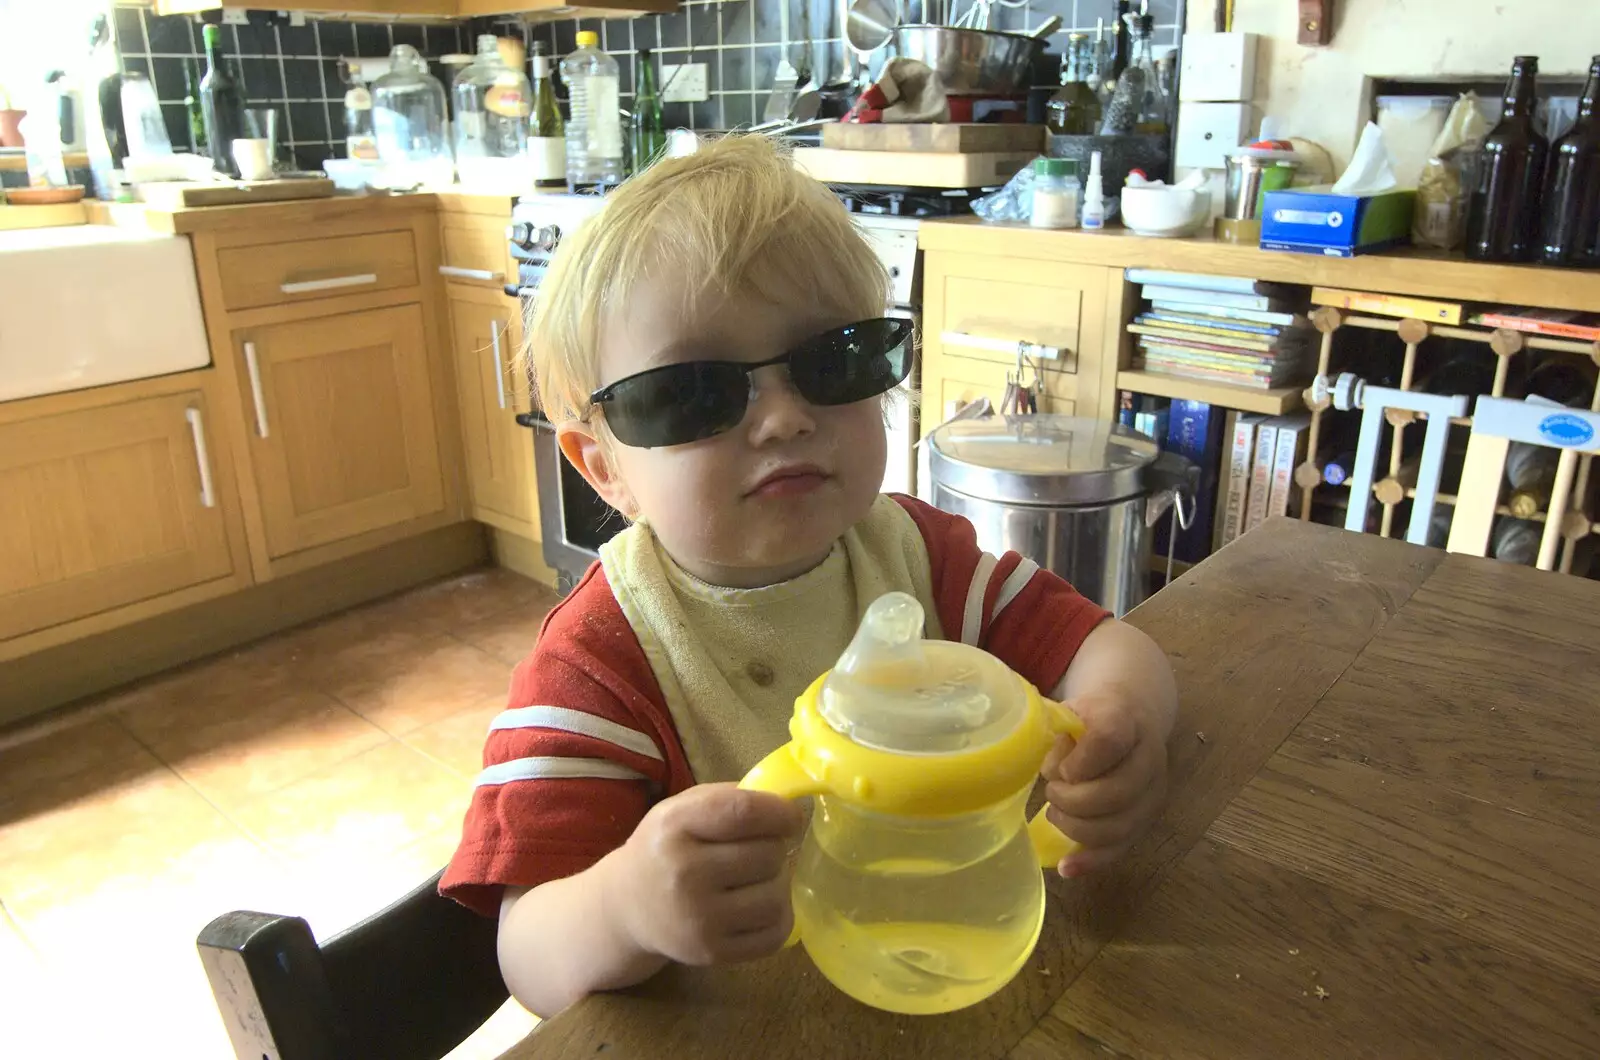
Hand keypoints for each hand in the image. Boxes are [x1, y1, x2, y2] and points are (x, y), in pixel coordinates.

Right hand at [608, 783, 803, 965]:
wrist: (625, 908)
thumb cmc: (665, 849)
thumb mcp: (682, 809)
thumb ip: (730, 797)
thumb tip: (786, 801)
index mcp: (675, 825)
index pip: (743, 812)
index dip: (779, 812)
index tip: (791, 816)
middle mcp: (684, 872)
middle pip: (767, 854)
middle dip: (774, 848)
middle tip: (760, 850)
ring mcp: (698, 918)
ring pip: (776, 895)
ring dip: (778, 883)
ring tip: (758, 879)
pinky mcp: (711, 952)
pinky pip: (775, 934)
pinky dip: (778, 917)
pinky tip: (759, 906)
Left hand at [1040, 689, 1167, 877]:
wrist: (1132, 718)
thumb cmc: (1091, 718)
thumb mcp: (1070, 711)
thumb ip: (1052, 733)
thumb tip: (1042, 767)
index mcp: (1127, 722)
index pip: (1110, 741)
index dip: (1079, 761)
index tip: (1060, 769)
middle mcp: (1149, 759)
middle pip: (1117, 794)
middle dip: (1073, 801)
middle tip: (1051, 792)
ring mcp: (1152, 794)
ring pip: (1120, 827)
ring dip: (1077, 828)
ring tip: (1054, 813)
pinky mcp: (1146, 822)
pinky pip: (1121, 849)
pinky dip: (1091, 861)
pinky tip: (1066, 867)